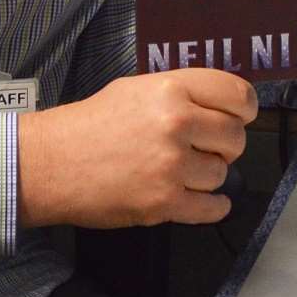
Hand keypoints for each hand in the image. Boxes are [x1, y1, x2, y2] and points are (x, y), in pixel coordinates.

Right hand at [16, 69, 256, 227]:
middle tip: (206, 147)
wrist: (51, 163)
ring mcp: (171, 165)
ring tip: (182, 170)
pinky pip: (211, 208)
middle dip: (225, 145)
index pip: (238, 95)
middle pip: (236, 137)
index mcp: (172, 89)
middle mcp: (176, 123)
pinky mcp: (163, 202)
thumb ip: (182, 94)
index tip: (241, 117)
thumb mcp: (138, 89)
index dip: (244, 109)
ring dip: (208, 176)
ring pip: (222, 174)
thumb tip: (222, 105)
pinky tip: (201, 199)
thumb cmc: (91, 124)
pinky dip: (212, 207)